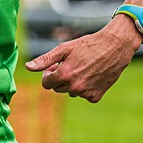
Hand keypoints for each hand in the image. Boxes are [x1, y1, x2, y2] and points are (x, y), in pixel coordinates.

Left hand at [24, 16, 140, 102]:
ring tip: (82, 68)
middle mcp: (74, 87)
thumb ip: (45, 60)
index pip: (46, 83)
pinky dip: (85, 87)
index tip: (54, 66)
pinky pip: (84, 95)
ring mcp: (85, 93)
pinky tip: (91, 75)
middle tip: (69, 64)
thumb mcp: (64, 49)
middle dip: (60, 78)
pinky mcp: (96, 97)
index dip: (48, 74)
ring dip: (72, 83)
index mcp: (64, 75)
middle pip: (57, 88)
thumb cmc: (87, 45)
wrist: (114, 48)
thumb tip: (28, 67)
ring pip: (71, 92)